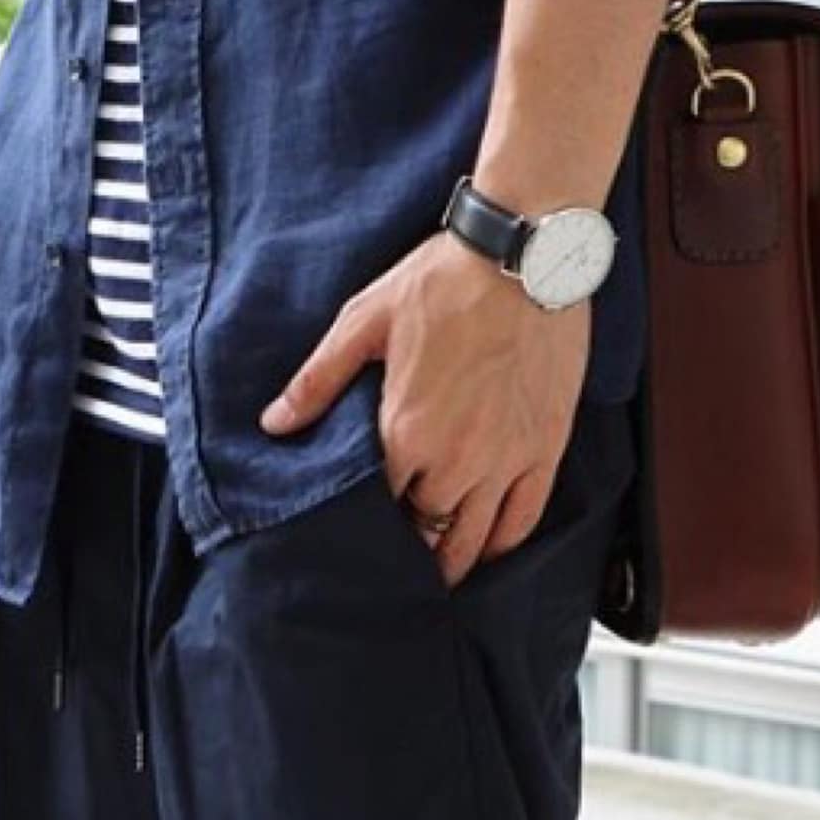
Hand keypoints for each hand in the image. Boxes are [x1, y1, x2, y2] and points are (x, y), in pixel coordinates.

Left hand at [259, 230, 590, 586]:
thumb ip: (318, 380)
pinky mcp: (545, 448)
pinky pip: (524, 519)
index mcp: (406, 434)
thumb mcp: (364, 321)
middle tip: (397, 543)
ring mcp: (506, 460)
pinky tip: (488, 546)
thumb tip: (274, 424)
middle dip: (408, 540)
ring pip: (473, 539)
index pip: (378, 506)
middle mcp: (457, 460)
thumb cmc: (444, 282)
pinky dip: (502, 542)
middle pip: (424, 531)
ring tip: (437, 562)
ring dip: (452, 556)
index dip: (367, 517)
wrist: (523, 258)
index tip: (360, 521)